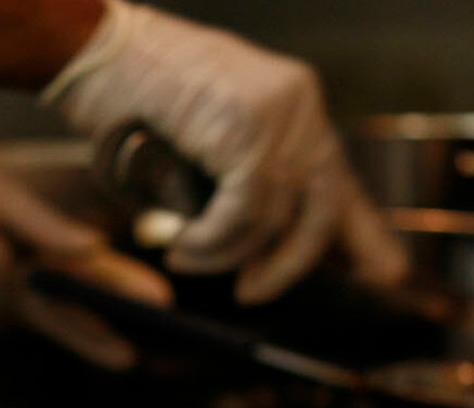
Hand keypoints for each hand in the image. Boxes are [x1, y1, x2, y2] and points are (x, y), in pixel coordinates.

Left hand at [0, 153, 170, 366]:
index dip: (123, 291)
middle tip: (128, 358)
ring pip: (6, 295)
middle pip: (66, 318)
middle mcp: (20, 285)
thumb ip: (48, 227)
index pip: (90, 277)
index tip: (161, 303)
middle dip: (94, 336)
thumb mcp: (5, 199)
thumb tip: (97, 244)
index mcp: (39, 253)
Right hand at [44, 0, 407, 303]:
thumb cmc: (132, 97)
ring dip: (226, 254)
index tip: (383, 275)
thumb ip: (245, 182)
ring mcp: (277, 111)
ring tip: (185, 257)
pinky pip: (243, 211)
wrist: (90, 49)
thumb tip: (268, 243)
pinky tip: (180, 243)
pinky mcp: (246, 126)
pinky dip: (212, 241)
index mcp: (296, 106)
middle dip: (291, 264)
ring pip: (274, 217)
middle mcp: (299, 104)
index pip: (342, 183)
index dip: (363, 237)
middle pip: (323, 208)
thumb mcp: (207, 142)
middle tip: (252, 292)